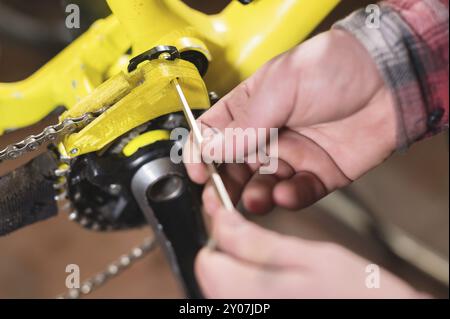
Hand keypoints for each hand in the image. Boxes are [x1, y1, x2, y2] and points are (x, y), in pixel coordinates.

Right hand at [184, 29, 397, 213]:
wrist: (389, 81)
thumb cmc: (334, 68)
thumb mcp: (281, 86)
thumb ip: (245, 122)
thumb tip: (212, 148)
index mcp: (250, 108)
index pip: (212, 134)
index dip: (200, 154)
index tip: (198, 173)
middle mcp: (267, 134)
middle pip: (233, 167)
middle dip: (224, 186)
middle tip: (220, 200)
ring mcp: (292, 156)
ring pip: (261, 186)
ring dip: (254, 196)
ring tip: (256, 199)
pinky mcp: (317, 174)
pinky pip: (296, 193)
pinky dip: (289, 198)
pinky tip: (286, 192)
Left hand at [196, 208, 421, 297]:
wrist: (384, 316)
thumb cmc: (358, 294)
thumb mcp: (308, 256)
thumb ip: (256, 241)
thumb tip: (221, 220)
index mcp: (248, 293)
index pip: (206, 258)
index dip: (221, 231)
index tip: (236, 216)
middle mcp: (241, 309)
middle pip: (212, 272)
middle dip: (230, 247)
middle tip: (257, 234)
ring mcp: (248, 315)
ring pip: (224, 284)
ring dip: (240, 262)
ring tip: (272, 255)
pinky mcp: (258, 315)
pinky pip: (240, 296)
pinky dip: (250, 279)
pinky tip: (276, 275)